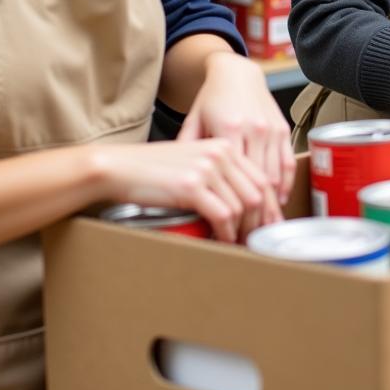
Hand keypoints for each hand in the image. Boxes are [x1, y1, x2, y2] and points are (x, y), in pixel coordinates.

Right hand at [91, 139, 269, 242]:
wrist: (120, 167)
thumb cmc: (153, 169)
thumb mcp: (193, 162)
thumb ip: (219, 176)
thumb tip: (243, 207)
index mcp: (224, 145)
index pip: (260, 178)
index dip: (269, 206)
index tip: (267, 225)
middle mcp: (220, 153)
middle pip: (257, 193)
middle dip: (259, 222)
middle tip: (256, 241)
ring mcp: (207, 168)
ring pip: (243, 206)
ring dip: (242, 231)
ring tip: (238, 244)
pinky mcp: (192, 186)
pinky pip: (223, 215)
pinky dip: (226, 233)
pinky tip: (222, 240)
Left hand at [178, 52, 295, 222]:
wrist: (236, 71)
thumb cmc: (211, 98)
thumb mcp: (193, 121)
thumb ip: (186, 148)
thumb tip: (173, 180)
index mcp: (228, 129)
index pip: (233, 178)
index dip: (233, 206)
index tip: (229, 229)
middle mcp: (253, 130)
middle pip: (258, 182)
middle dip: (255, 213)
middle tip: (249, 237)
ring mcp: (270, 129)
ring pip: (275, 175)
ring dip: (272, 203)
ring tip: (265, 226)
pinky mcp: (282, 128)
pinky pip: (287, 162)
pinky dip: (285, 184)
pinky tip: (279, 200)